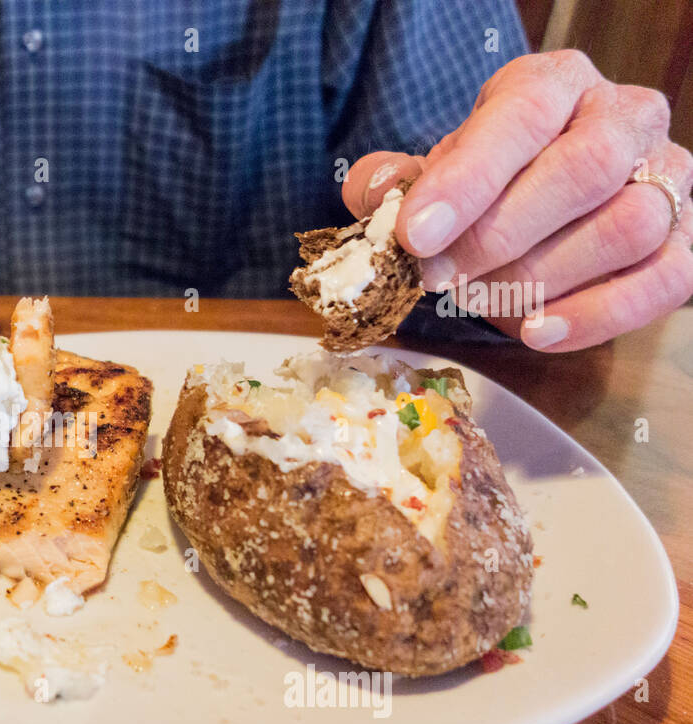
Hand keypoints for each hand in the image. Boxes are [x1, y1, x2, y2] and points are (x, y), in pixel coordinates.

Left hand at [343, 50, 692, 350]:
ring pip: (627, 226)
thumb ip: (394, 182)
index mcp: (554, 84)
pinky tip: (537, 331)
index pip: (523, 116)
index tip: (415, 235)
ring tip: (479, 301)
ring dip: (541, 278)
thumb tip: (370, 192)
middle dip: (499, 237)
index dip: (467, 179)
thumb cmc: (486, 185)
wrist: (545, 206)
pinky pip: (665, 280)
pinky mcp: (686, 238)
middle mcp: (623, 116)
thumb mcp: (434, 171)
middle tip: (438, 278)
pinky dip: (598, 315)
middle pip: (584, 170)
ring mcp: (667, 176)